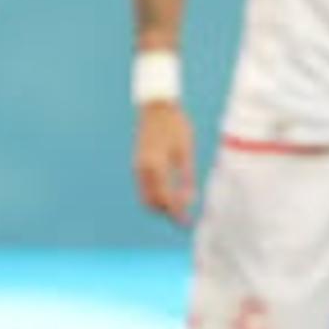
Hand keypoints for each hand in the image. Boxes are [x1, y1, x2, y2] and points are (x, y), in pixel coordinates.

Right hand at [134, 99, 195, 223]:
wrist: (156, 106)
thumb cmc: (176, 126)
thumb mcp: (186, 151)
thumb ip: (187, 177)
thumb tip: (190, 201)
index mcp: (155, 166)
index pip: (165, 199)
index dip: (177, 213)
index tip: (188, 222)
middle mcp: (142, 169)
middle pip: (152, 203)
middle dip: (167, 213)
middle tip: (184, 218)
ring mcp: (137, 167)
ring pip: (146, 197)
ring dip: (160, 205)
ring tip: (179, 207)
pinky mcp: (138, 164)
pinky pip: (144, 188)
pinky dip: (156, 195)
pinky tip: (171, 194)